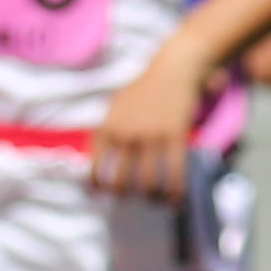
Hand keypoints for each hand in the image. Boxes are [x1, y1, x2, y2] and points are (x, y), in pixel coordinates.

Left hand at [91, 53, 205, 202]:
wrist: (173, 68)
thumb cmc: (143, 88)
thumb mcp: (116, 106)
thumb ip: (107, 132)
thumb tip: (97, 160)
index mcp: (107, 128)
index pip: (95, 168)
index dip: (99, 187)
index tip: (105, 195)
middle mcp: (126, 134)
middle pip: (120, 182)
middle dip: (125, 196)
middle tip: (132, 198)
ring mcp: (150, 136)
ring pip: (147, 182)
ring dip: (151, 197)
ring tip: (155, 200)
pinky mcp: (175, 135)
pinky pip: (175, 173)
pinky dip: (174, 192)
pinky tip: (175, 201)